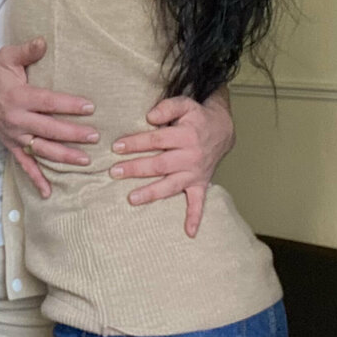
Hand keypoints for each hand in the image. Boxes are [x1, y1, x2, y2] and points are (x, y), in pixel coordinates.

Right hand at [0, 36, 97, 197]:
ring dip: (63, 157)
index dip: (69, 105)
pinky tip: (49, 192)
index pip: (48, 103)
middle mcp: (17, 120)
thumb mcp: (8, 57)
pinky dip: (36, 179)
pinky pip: (24, 165)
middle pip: (49, 129)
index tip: (90, 107)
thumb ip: (27, 51)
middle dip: (73, 134)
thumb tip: (44, 41)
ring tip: (85, 162)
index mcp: (19, 98)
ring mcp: (14, 136)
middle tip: (96, 137)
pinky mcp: (11, 146)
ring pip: (41, 150)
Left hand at [109, 92, 234, 237]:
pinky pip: (199, 202)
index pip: (155, 141)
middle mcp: (190, 156)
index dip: (135, 143)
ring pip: (171, 185)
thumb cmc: (196, 117)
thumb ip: (166, 108)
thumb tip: (149, 117)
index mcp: (185, 136)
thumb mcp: (184, 104)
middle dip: (136, 169)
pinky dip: (195, 217)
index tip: (116, 147)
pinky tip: (189, 232)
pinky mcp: (201, 183)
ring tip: (131, 199)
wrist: (222, 129)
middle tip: (115, 172)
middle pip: (159, 164)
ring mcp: (195, 172)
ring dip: (152, 193)